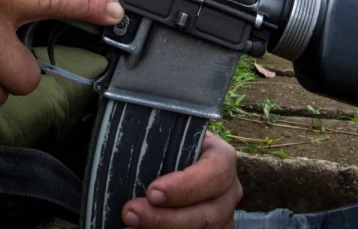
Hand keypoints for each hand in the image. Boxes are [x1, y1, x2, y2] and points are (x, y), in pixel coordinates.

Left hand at [122, 131, 241, 227]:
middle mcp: (229, 190)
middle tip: (130, 213)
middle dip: (165, 219)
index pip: (215, 173)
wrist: (175, 166)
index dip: (185, 186)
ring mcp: (225, 216)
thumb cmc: (168, 147)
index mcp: (222, 158)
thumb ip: (159, 141)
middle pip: (208, 214)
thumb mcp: (170, 137)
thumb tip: (128, 146)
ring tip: (131, 225)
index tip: (152, 192)